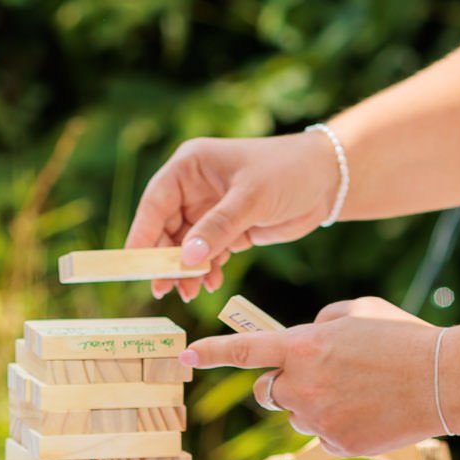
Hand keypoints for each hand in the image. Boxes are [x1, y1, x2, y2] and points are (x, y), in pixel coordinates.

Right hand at [125, 131, 343, 301]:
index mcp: (191, 165)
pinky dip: (207, 270)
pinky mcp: (229, 227)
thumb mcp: (251, 198)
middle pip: (166, 227)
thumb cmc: (287, 171)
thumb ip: (218, 227)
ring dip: (186, 270)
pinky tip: (211, 285)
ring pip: (186, 245)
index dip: (142, 233)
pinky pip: (208, 253)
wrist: (327, 180)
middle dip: (164, 259)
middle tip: (162, 289)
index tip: (132, 264)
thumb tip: (185, 258)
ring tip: (189, 294)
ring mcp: (211, 209)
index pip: (156, 201)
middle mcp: (195, 186)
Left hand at [181, 295, 440, 454]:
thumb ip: (319, 323)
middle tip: (306, 376)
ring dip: (312, 403)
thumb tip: (306, 338)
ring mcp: (319, 418)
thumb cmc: (401, 336)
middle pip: (266, 392)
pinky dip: (337, 424)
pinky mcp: (340, 443)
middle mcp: (303, 384)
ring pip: (297, 413)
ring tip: (355, 389)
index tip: (184, 355)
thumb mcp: (355, 311)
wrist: (442, 379)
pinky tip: (368, 410)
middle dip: (277, 384)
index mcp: (302, 345)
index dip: (211, 353)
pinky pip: (323, 434)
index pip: (244, 351)